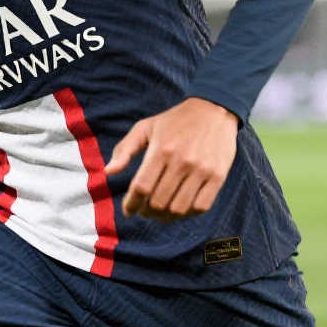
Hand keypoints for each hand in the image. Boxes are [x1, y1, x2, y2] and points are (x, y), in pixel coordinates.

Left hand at [106, 98, 239, 220]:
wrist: (214, 110)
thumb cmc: (174, 121)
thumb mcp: (145, 127)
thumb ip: (125, 149)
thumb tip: (108, 172)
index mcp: (161, 150)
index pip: (141, 187)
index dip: (131, 204)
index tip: (128, 210)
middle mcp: (182, 161)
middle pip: (158, 202)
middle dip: (146, 211)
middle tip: (144, 210)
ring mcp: (202, 170)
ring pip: (178, 209)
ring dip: (165, 217)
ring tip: (160, 213)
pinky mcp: (218, 176)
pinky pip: (201, 207)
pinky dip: (187, 214)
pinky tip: (180, 209)